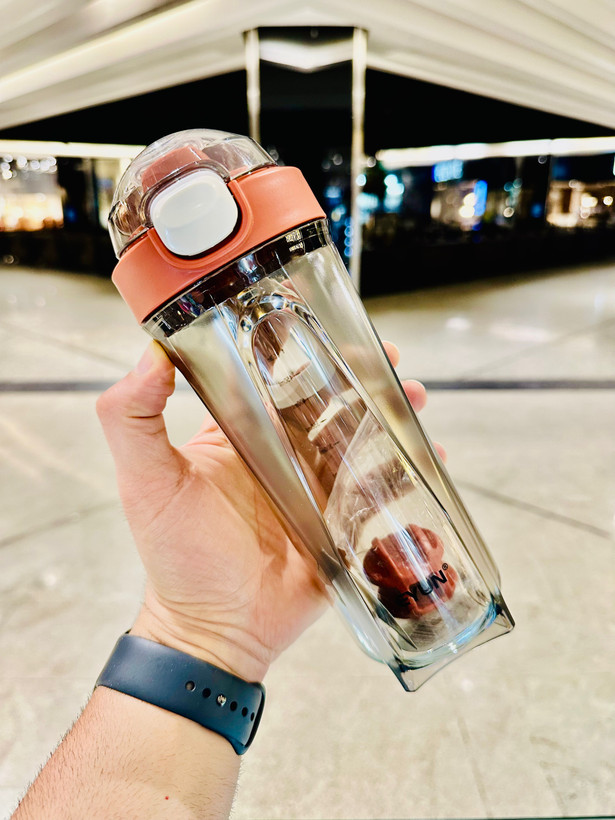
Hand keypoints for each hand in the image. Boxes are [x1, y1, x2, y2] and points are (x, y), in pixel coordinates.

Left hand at [96, 340, 443, 682]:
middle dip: (364, 378)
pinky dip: (406, 472)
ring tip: (415, 402)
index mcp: (241, 434)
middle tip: (392, 362)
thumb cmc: (176, 557)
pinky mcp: (342, 525)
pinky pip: (379, 491)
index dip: (305, 349)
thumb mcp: (146, 481)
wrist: (215, 631)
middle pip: (331, 403)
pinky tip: (428, 459)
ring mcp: (316, 490)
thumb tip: (148, 352)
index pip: (275, 378)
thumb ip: (132, 416)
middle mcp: (282, 455)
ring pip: (362, 439)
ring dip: (391, 416)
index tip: (329, 325)